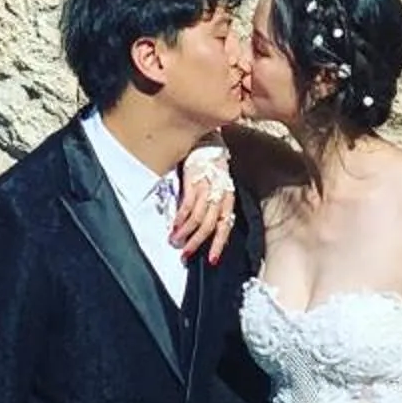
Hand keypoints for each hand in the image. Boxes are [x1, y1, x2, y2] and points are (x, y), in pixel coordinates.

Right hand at [170, 144, 235, 264]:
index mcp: (227, 199)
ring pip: (197, 217)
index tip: (212, 260)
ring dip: (185, 232)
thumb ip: (211, 208)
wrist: (207, 142)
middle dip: (197, 242)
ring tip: (175, 241)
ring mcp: (206, 188)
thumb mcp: (216, 188)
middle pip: (209, 225)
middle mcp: (219, 194)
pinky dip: (180, 218)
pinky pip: (187, 205)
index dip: (219, 244)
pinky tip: (174, 226)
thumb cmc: (211, 168)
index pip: (225, 226)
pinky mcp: (193, 180)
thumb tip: (201, 229)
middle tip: (186, 254)